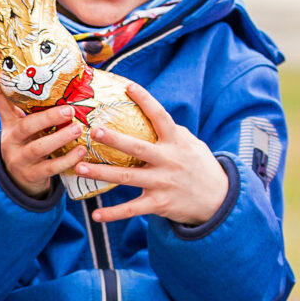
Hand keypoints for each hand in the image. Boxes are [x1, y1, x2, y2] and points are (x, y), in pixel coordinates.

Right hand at [0, 54, 84, 198]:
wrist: (19, 181)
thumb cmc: (30, 144)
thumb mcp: (26, 125)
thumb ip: (37, 108)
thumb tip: (60, 77)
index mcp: (9, 123)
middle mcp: (11, 140)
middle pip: (24, 127)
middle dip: (47, 118)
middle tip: (69, 109)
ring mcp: (20, 159)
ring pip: (38, 148)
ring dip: (59, 139)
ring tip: (77, 129)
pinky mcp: (32, 175)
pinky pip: (50, 168)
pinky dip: (67, 160)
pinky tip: (81, 151)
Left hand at [79, 82, 231, 225]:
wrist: (220, 200)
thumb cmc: (201, 167)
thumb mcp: (193, 145)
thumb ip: (174, 132)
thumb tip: (154, 114)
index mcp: (176, 142)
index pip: (160, 117)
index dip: (146, 100)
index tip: (128, 86)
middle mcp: (168, 161)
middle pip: (137, 148)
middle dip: (115, 139)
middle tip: (93, 131)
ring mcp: (163, 183)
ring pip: (127, 178)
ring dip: (102, 173)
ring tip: (80, 167)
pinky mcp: (159, 204)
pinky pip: (132, 209)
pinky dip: (113, 214)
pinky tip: (95, 214)